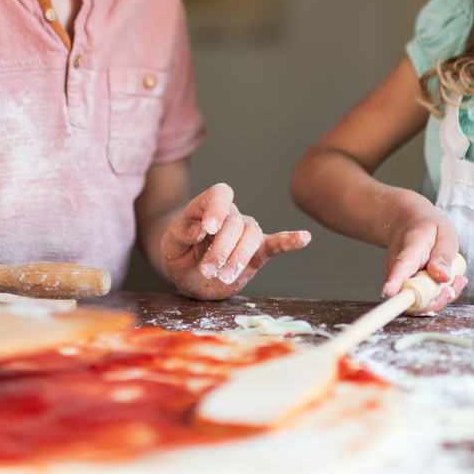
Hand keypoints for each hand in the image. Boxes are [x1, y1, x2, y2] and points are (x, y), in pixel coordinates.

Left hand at [161, 183, 310, 299]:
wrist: (190, 279)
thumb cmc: (179, 255)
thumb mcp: (170, 244)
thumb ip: (181, 232)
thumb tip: (201, 227)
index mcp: (207, 207)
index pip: (219, 194)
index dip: (217, 207)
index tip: (208, 228)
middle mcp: (230, 216)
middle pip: (234, 223)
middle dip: (221, 249)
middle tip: (207, 271)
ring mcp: (245, 233)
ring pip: (251, 236)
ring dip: (238, 258)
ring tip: (224, 277)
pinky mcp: (257, 253)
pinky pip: (276, 243)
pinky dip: (290, 240)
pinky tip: (304, 238)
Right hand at [381, 193, 466, 312]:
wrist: (406, 224)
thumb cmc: (427, 229)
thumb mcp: (444, 233)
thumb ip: (443, 255)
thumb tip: (442, 277)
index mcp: (409, 250)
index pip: (400, 267)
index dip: (395, 281)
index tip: (388, 292)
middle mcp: (397, 270)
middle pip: (411, 295)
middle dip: (437, 299)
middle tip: (458, 280)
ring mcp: (399, 281)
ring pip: (418, 303)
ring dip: (441, 297)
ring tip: (458, 279)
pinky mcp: (405, 289)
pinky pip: (422, 302)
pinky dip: (439, 297)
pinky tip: (450, 283)